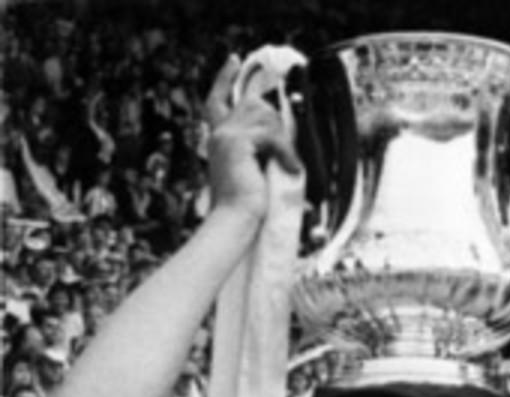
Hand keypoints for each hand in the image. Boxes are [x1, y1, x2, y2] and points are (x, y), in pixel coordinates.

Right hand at [204, 55, 301, 221]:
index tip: (236, 60)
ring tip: (286, 164)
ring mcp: (226, 136)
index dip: (226, 78)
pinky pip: (270, 134)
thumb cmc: (248, 205)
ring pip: (265, 116)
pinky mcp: (237, 141)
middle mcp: (218, 133)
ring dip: (282, 140)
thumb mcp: (255, 169)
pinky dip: (285, 151)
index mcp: (220, 139)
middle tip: (285, 150)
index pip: (218, 100)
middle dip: (275, 122)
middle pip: (252, 104)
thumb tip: (281, 136)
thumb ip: (261, 149)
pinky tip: (289, 167)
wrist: (237, 221)